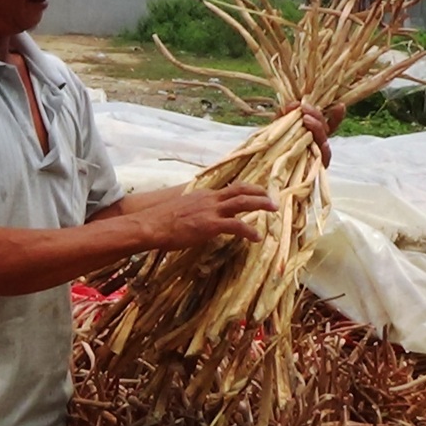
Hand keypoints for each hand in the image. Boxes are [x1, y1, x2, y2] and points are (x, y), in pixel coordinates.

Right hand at [138, 182, 275, 250]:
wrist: (152, 225)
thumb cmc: (162, 221)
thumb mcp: (182, 210)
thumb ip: (195, 211)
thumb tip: (199, 218)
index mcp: (204, 194)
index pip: (229, 188)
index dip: (245, 189)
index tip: (256, 192)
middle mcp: (210, 198)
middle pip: (240, 190)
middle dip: (258, 192)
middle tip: (272, 198)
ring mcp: (211, 210)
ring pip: (243, 202)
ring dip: (260, 204)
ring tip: (273, 209)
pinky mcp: (211, 224)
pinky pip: (237, 226)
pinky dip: (249, 230)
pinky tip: (257, 237)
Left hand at [280, 101, 345, 167]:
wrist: (264, 174)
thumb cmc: (274, 148)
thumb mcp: (277, 129)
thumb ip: (285, 116)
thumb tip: (292, 103)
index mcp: (311, 134)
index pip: (327, 123)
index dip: (335, 115)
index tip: (340, 105)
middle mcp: (316, 145)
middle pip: (325, 129)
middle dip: (317, 116)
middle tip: (305, 108)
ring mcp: (316, 156)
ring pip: (323, 141)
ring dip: (317, 128)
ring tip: (307, 119)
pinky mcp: (314, 169)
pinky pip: (322, 159)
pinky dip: (324, 151)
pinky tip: (323, 144)